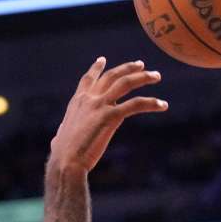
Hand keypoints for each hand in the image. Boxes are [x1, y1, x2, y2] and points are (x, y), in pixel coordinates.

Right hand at [48, 58, 166, 175]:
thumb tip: (58, 138)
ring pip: (125, 83)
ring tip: (156, 76)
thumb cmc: (62, 156)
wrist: (66, 162)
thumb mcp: (60, 138)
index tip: (103, 59)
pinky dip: (151, 102)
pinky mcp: (110, 116)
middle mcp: (88, 99)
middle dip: (127, 68)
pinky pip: (135, 104)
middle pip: (111, 76)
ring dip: (143, 77)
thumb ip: (63, 133)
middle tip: (141, 65)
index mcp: (77, 102)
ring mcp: (99, 105)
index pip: (87, 79)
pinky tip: (162, 105)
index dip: (96, 68)